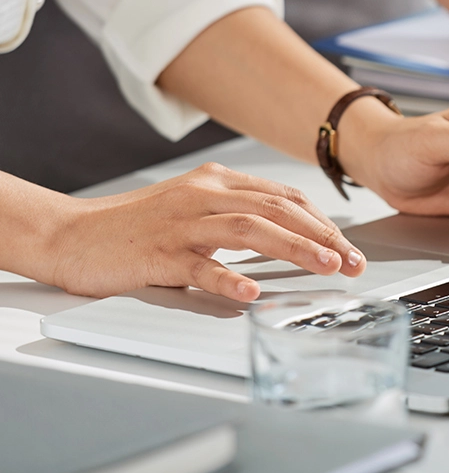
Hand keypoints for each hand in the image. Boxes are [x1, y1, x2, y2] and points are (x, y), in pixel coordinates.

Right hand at [42, 164, 364, 300]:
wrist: (72, 235)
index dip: (323, 221)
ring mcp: (182, 223)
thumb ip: (237, 213)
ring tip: (325, 266)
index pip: (285, 197)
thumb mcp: (195, 207)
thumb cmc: (137, 227)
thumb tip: (292, 232)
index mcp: (217, 182)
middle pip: (278, 209)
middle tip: (352, 261)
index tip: (348, 246)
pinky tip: (251, 290)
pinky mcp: (158, 253)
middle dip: (323, 235)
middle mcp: (204, 195)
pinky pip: (200, 265)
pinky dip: (229, 276)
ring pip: (250, 228)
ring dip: (294, 248)